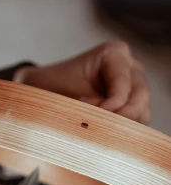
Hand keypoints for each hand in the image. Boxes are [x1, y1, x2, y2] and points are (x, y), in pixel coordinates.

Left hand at [19, 41, 150, 123]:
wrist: (43, 89)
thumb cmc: (54, 86)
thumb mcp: (70, 94)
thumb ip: (93, 108)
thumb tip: (109, 128)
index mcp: (114, 54)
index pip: (123, 84)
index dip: (113, 106)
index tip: (94, 120)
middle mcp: (129, 66)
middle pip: (140, 96)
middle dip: (123, 117)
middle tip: (101, 130)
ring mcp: (133, 84)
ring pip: (142, 110)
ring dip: (123, 124)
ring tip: (95, 126)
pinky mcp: (130, 102)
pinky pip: (137, 120)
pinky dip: (122, 129)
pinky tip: (100, 129)